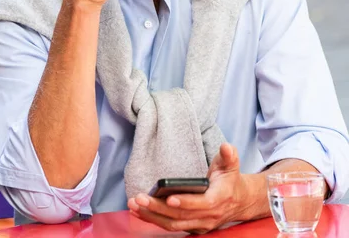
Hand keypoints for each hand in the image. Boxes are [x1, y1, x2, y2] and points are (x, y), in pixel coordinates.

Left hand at [128, 144, 253, 233]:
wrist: (239, 201)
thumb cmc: (229, 179)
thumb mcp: (231, 164)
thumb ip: (229, 155)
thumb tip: (226, 147)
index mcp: (218, 199)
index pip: (201, 204)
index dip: (185, 202)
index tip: (169, 197)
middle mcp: (208, 216)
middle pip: (181, 216)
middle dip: (158, 208)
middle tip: (140, 198)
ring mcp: (200, 224)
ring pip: (173, 224)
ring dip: (152, 216)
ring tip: (134, 204)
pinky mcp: (192, 227)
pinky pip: (171, 226)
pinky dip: (154, 220)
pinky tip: (140, 212)